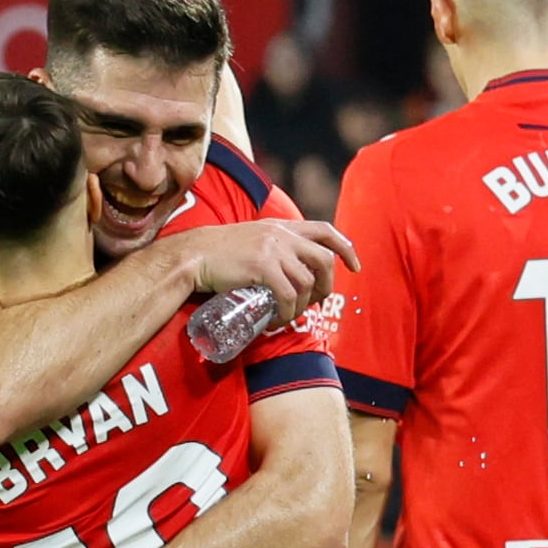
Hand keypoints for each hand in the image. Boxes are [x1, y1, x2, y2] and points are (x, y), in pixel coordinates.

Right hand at [174, 220, 359, 326]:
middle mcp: (282, 234)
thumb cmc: (218, 253)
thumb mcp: (252, 238)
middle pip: (324, 260)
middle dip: (327, 287)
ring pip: (307, 282)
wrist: (193, 255)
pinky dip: (286, 314)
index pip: (324, 229)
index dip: (345, 247)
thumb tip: (289, 270)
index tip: (354, 266)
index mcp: (281, 226)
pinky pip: (288, 296)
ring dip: (302, 306)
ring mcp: (273, 250)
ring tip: (287, 316)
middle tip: (316, 304)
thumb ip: (272, 246)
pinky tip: (276, 321)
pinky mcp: (263, 267)